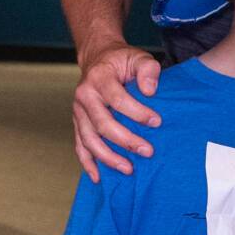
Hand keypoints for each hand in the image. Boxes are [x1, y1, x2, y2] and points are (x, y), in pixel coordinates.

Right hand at [70, 42, 162, 180]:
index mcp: (99, 78)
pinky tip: (98, 177)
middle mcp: (84, 96)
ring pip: (89, 139)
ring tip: (129, 169)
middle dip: (126, 140)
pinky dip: (87, 163)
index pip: (117, 99)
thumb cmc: (121, 61)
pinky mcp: (78, 123)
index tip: (157, 122)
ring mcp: (78, 112)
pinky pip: (80, 146)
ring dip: (108, 157)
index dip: (137, 112)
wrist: (98, 59)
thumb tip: (150, 91)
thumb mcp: (138, 56)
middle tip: (148, 151)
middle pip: (102, 124)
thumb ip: (148, 69)